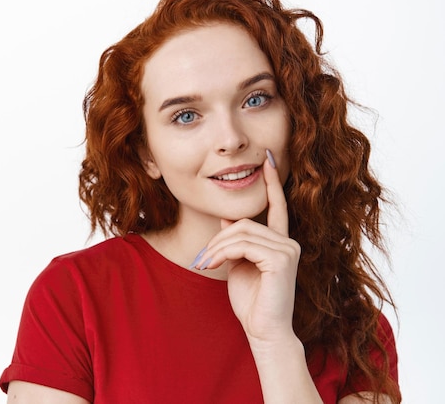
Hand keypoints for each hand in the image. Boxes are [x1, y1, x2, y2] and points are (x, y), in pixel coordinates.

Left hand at [192, 153, 300, 343]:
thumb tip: (227, 218)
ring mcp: (288, 249)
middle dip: (217, 239)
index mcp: (279, 242)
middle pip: (243, 222)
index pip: (276, 206)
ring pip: (241, 232)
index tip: (267, 160)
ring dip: (216, 248)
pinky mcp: (282, 259)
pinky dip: (223, 253)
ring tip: (204, 264)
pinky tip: (213, 266)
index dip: (272, 182)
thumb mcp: (239, 264)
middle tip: (201, 260)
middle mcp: (288, 242)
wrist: (262, 330)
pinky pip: (243, 244)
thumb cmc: (251, 301)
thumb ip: (237, 240)